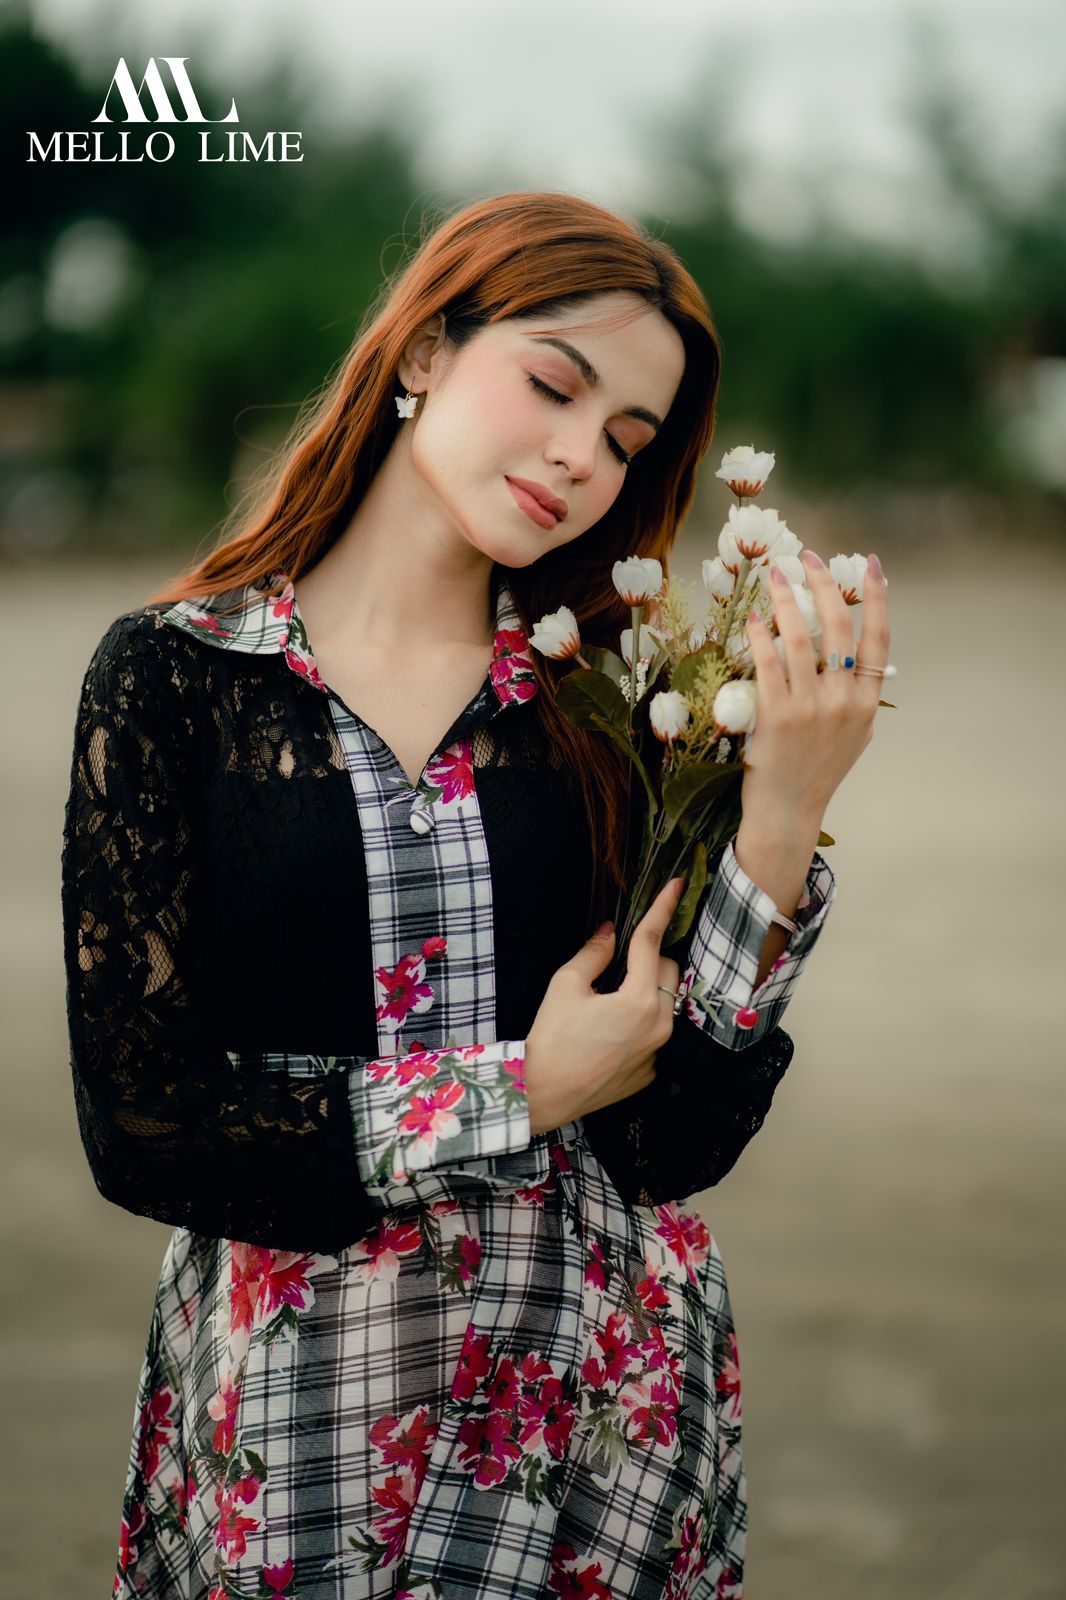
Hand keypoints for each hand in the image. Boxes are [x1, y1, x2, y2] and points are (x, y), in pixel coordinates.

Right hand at [524, 877, 682, 1135]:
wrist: (542, 1094)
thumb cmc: (550, 1037)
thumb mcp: (565, 985)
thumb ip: (594, 953)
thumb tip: (609, 932)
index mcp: (639, 999)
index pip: (652, 942)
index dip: (662, 909)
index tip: (676, 886)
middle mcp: (659, 1026)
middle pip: (667, 972)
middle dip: (649, 959)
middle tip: (617, 964)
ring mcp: (657, 1053)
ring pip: (664, 1004)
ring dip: (646, 991)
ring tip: (610, 1001)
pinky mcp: (650, 1072)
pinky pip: (654, 1036)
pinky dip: (639, 1025)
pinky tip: (608, 1034)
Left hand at [741, 551, 890, 823]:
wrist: (789, 811)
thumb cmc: (818, 771)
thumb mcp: (854, 736)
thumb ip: (858, 698)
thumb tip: (854, 659)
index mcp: (868, 702)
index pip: (879, 639)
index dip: (876, 598)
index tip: (871, 564)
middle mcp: (844, 701)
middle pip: (838, 627)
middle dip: (823, 583)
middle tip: (807, 557)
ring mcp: (811, 708)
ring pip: (801, 637)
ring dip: (787, 599)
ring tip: (775, 575)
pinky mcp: (777, 715)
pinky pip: (768, 662)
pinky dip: (762, 634)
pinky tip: (755, 617)